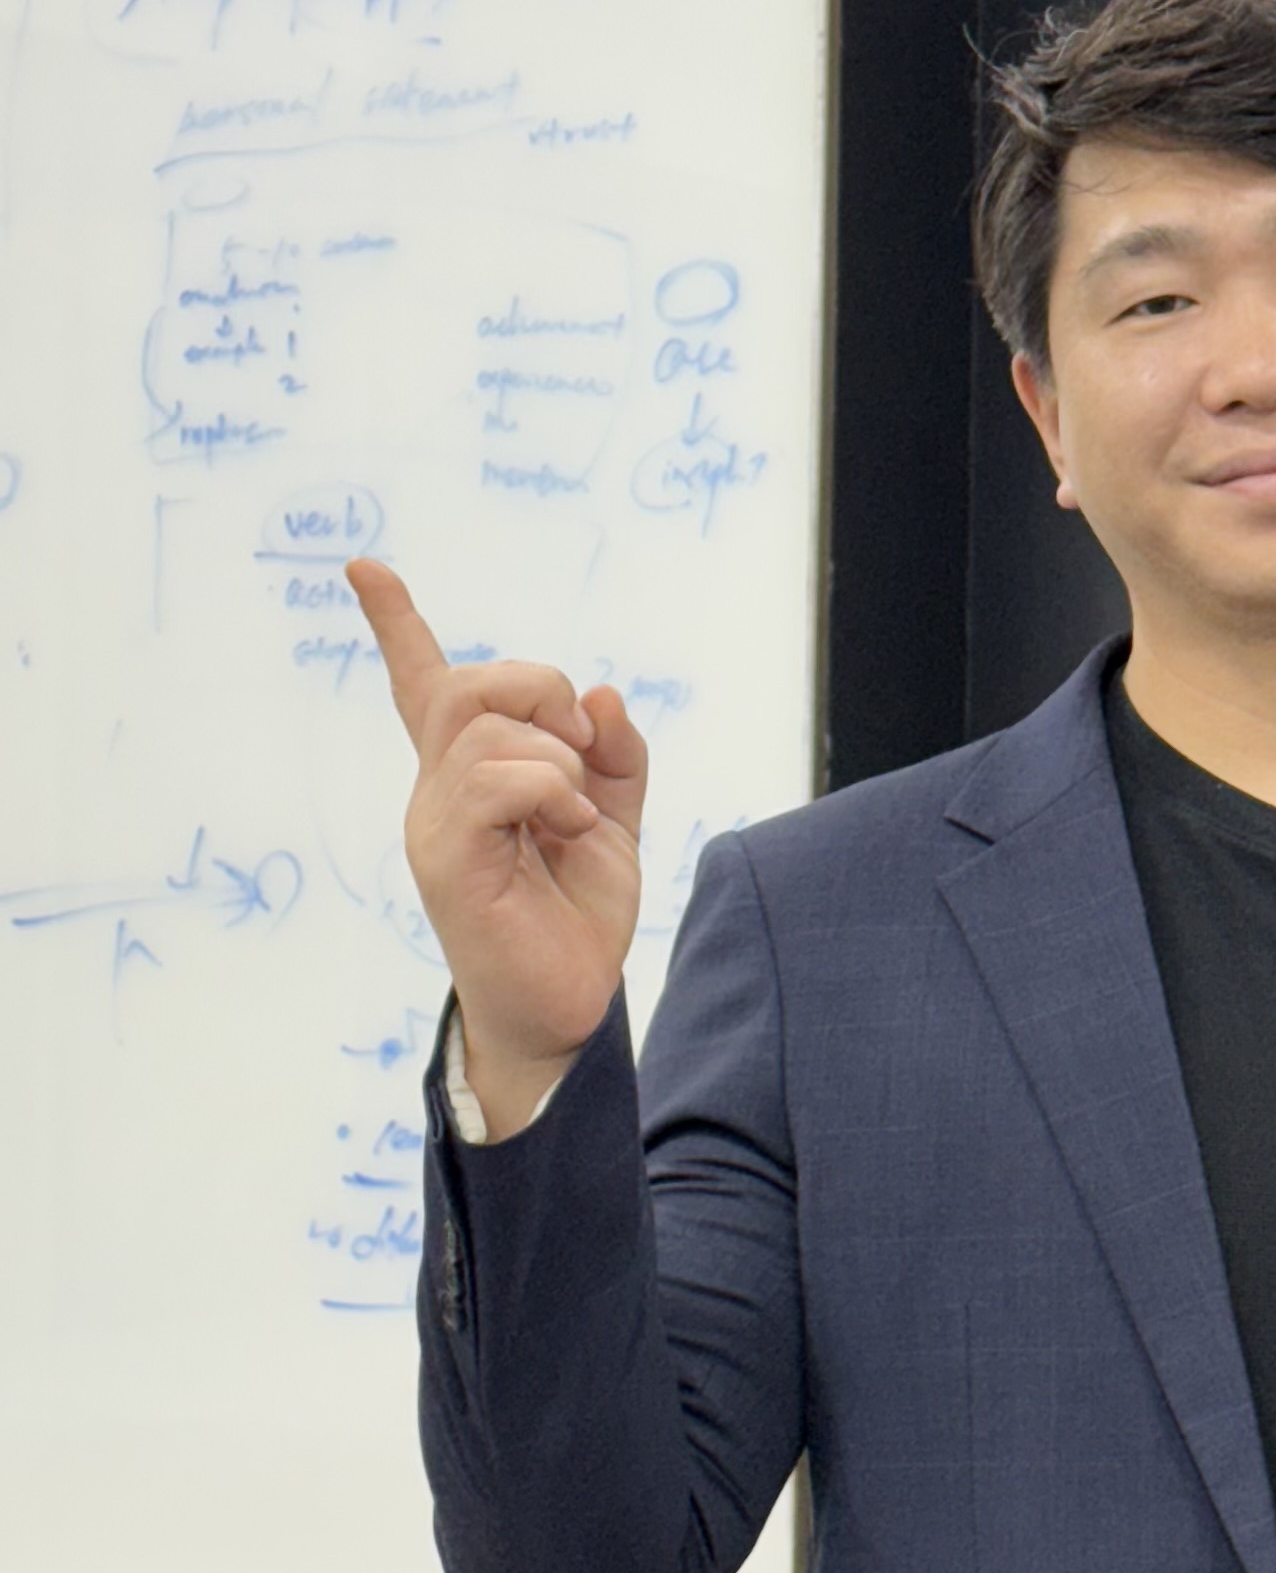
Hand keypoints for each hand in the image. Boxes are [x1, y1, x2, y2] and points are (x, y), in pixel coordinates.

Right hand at [347, 559, 647, 1134]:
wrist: (566, 1006)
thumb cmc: (576, 914)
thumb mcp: (613, 817)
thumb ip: (614, 755)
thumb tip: (604, 694)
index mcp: (470, 773)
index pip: (422, 683)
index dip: (394, 622)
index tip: (364, 566)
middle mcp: (438, 790)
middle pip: (472, 682)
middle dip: (542, 689)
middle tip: (585, 747)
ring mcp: (435, 822)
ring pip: (489, 728)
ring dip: (559, 760)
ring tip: (576, 816)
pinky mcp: (446, 858)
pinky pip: (494, 780)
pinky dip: (551, 792)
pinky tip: (568, 830)